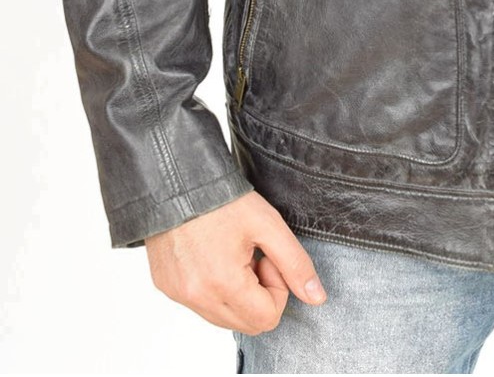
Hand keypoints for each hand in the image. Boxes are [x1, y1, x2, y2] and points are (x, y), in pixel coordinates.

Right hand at [145, 189, 326, 333]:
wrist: (178, 179)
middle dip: (259, 295)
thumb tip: (317, 298)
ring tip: (232, 255)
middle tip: (253, 257)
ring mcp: (178, 294)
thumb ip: (295, 264)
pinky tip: (213, 256)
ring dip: (237, 294)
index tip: (268, 259)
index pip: (267, 319)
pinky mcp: (166, 287)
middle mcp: (196, 297)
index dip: (277, 290)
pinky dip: (214, 290)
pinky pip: (200, 306)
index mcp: (223, 283)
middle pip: (246, 325)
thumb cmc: (223, 199)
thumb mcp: (269, 225)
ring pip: (223, 318)